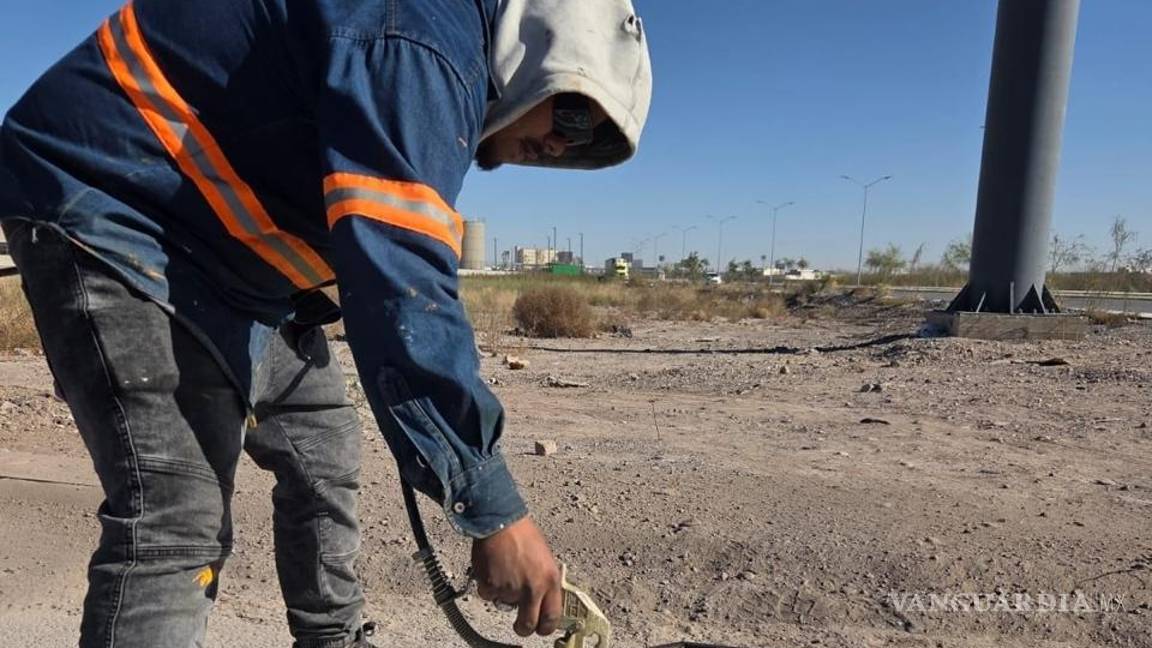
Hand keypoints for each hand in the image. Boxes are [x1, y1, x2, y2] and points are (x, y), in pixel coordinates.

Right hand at [471, 516, 561, 636]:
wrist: (500, 519)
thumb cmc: (523, 533)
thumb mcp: (545, 557)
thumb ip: (545, 581)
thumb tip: (544, 602)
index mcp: (550, 580)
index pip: (552, 617)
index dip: (546, 627)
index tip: (542, 629)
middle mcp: (532, 588)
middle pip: (528, 624)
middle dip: (523, 628)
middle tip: (520, 624)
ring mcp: (510, 589)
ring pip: (504, 605)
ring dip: (503, 594)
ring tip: (505, 570)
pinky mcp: (491, 585)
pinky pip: (488, 594)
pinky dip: (488, 585)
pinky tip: (493, 567)